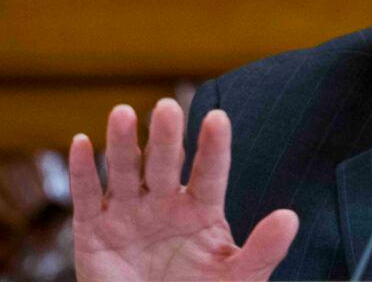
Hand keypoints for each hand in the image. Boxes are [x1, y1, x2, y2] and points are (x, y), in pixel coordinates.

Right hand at [69, 99, 298, 280]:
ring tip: (122, 113)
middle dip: (165, 138)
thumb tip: (290, 218)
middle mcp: (164, 203)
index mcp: (201, 209)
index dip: (213, 147)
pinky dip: (82, 171)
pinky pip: (87, 197)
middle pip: (164, 164)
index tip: (218, 118)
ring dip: (121, 144)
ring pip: (125, 172)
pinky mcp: (94, 231)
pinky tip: (81, 143)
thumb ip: (263, 250)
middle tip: (167, 107)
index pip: (210, 172)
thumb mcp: (237, 278)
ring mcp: (128, 213)